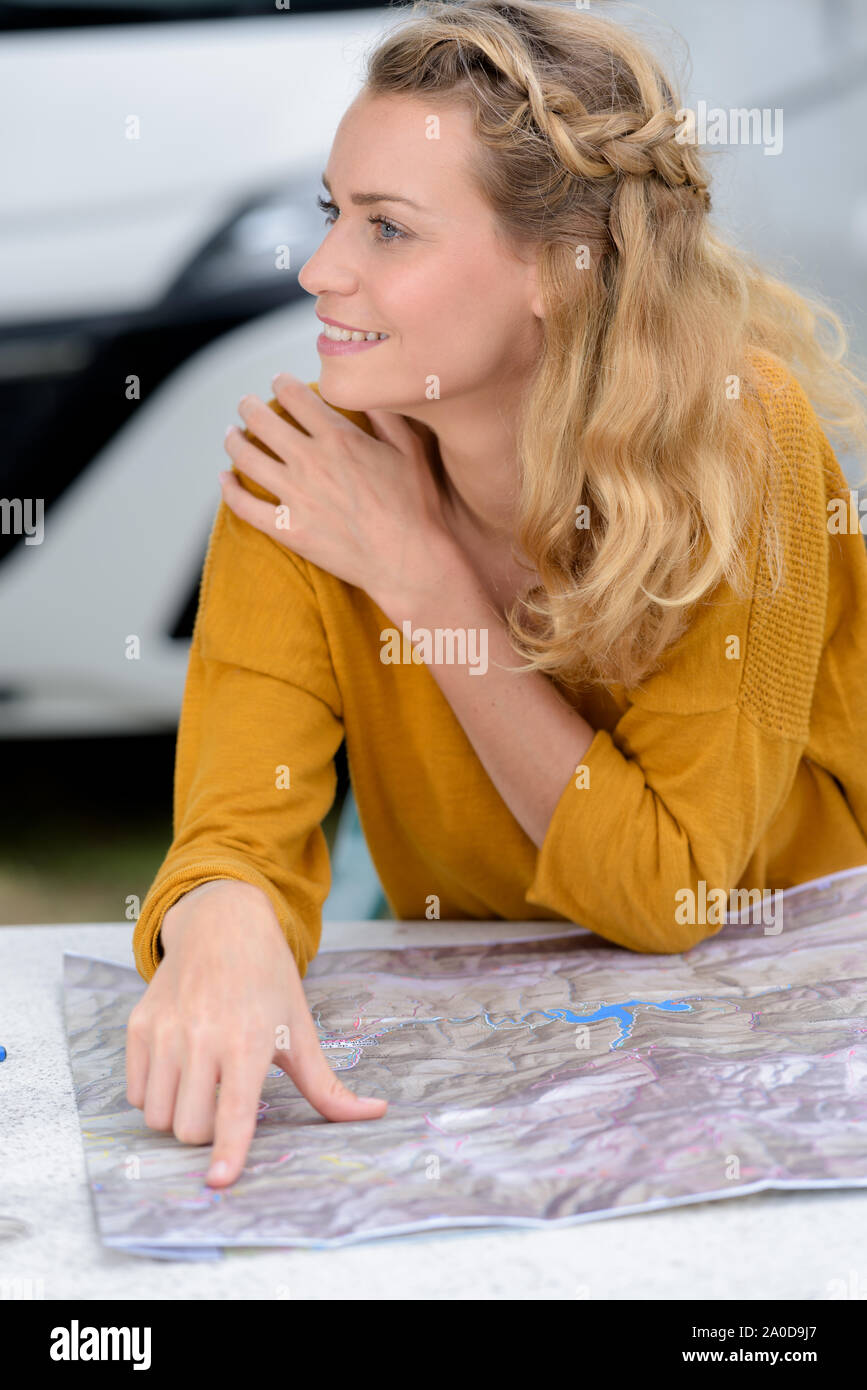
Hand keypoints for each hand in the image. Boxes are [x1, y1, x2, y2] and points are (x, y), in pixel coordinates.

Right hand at [125, 879, 386, 1187]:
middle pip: (190, 1128)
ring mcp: (165, 1031)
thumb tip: (375, 1113)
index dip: (228, 1150)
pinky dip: (154, 1096)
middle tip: (224, 1101)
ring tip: (201, 1086)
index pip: (235, 1110)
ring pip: (158, 1117)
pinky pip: (135, 1094)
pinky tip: (178, 1069)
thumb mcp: (300, 1029)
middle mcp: (202, 1037)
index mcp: (248, 1041)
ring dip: (178, 1117)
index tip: (219, 1180)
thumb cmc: (267, 981)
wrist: (222, 925)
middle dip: (207, 1131)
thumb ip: (327, 1085)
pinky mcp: (138, 1027)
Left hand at [219, 374, 456, 609]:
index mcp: (338, 438)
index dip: (281, 383)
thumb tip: (368, 393)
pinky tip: (225, 479)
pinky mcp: (287, 529)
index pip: (294, 396)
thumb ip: (386, 417)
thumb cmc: (416, 507)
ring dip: (233, 440)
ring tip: (232, 435)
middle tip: (246, 403)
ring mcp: (294, 496)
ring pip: (245, 457)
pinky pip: (244, 506)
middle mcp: (310, 461)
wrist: (408, 561)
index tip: (278, 382)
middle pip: (261, 420)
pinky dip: (229, 489)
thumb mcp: (411, 450)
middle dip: (249, 405)